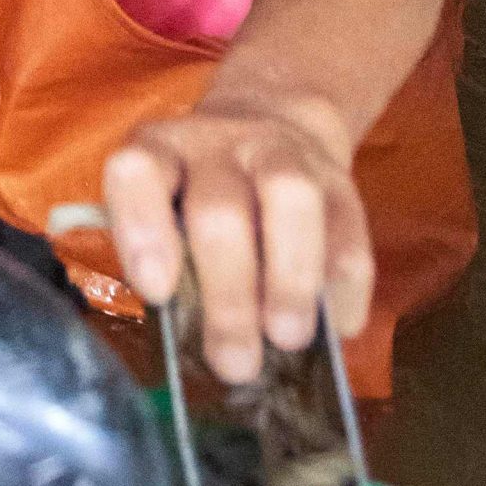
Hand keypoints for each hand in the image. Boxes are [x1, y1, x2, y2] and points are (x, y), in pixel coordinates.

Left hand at [101, 90, 371, 383]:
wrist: (271, 122)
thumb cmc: (197, 197)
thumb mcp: (164, 213)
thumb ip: (173, 269)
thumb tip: (203, 347)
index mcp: (159, 151)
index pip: (137, 171)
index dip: (143, 229)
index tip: (157, 292)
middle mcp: (216, 143)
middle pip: (220, 209)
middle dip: (228, 294)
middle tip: (235, 363)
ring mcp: (280, 153)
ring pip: (290, 197)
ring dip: (290, 278)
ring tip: (287, 338)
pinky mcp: (338, 180)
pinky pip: (348, 231)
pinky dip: (342, 287)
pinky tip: (334, 328)